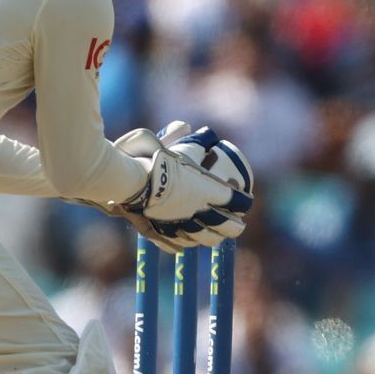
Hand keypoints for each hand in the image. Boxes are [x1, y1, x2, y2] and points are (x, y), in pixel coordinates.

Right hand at [116, 122, 254, 243]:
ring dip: (212, 239)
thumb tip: (186, 125)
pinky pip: (174, 241)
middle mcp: (197, 209)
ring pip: (202, 237)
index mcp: (207, 189)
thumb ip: (177, 135)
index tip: (246, 201)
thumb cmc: (153, 159)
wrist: (128, 179)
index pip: (234, 200)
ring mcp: (179, 222)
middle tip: (238, 226)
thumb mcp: (169, 142)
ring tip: (216, 239)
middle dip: (234, 227)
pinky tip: (184, 248)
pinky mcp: (160, 229)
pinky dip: (181, 244)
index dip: (243, 202)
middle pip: (224, 225)